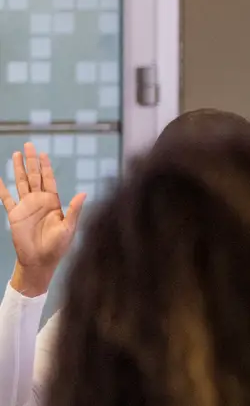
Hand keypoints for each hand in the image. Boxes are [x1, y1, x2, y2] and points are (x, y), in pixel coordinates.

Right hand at [3, 145, 84, 297]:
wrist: (40, 261)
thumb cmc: (58, 247)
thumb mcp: (69, 228)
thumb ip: (74, 210)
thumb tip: (84, 193)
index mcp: (53, 203)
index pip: (49, 180)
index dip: (46, 167)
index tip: (43, 153)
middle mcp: (39, 202)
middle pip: (34, 176)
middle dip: (31, 161)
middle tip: (28, 144)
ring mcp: (26, 207)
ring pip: (21, 183)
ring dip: (18, 169)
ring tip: (16, 154)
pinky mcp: (15, 214)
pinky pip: (6, 198)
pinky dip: (1, 188)